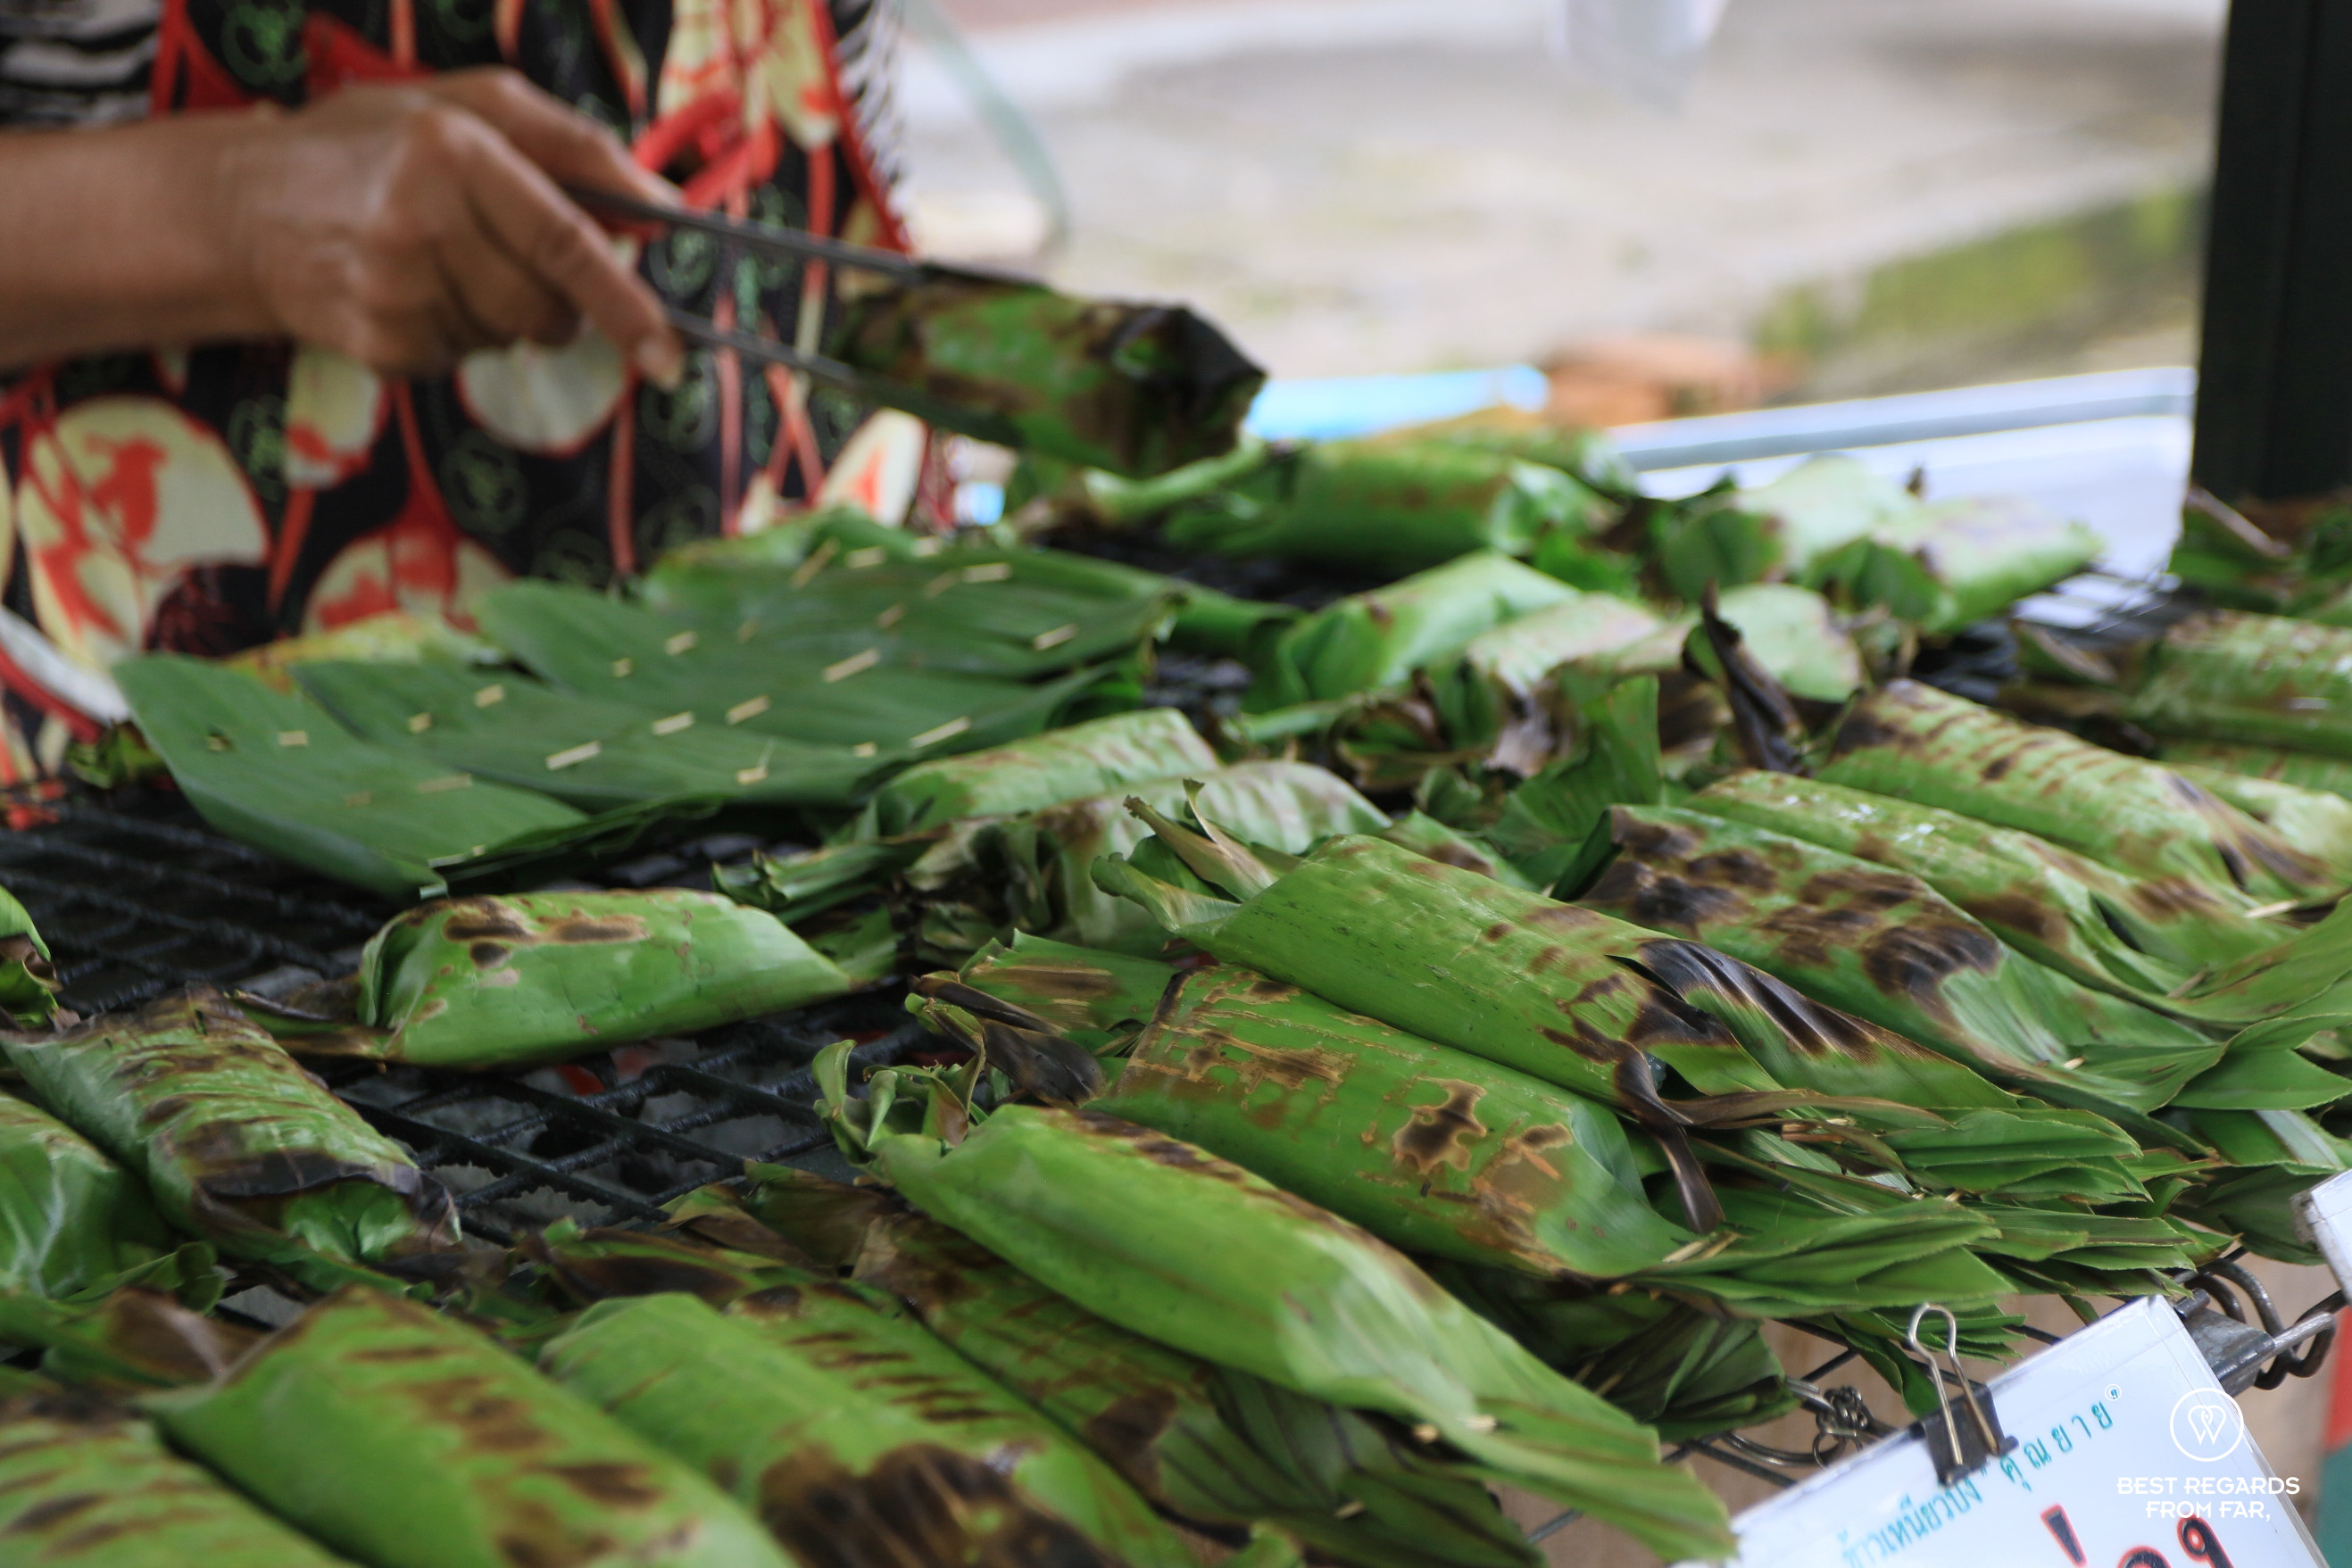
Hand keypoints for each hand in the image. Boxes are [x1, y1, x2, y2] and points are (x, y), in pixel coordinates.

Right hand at [221, 69, 683, 382]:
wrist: (245, 207)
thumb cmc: (377, 147)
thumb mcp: (469, 107)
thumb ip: (574, 146)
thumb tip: (662, 209)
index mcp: (451, 149)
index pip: (564, 241)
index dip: (625, 301)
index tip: (669, 348)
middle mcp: (419, 219)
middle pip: (548, 306)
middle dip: (561, 303)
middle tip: (516, 262)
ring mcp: (393, 289)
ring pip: (511, 338)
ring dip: (505, 312)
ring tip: (444, 260)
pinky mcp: (377, 343)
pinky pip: (464, 359)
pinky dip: (459, 332)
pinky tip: (412, 290)